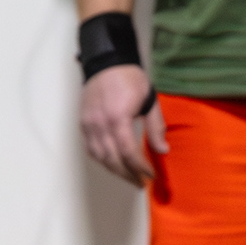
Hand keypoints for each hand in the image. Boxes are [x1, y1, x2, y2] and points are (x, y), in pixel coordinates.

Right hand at [78, 65, 162, 187]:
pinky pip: (90, 149)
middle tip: (141, 182)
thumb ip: (155, 127)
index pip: (128, 152)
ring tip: (129, 176)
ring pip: (99, 157)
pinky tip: (113, 163)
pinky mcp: (83, 123)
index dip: (140, 167)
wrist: (107, 62)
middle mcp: (100, 124)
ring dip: (115, 170)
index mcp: (118, 117)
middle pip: (112, 159)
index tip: (150, 174)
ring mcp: (88, 125)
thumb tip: (162, 150)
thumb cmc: (130, 79)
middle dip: (128, 174)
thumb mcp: (149, 100)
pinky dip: (102, 159)